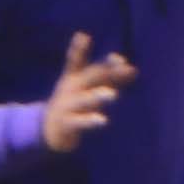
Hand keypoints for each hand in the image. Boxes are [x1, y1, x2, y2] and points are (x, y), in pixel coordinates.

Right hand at [38, 30, 135, 153]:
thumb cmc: (74, 102)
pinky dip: (90, 120)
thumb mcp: (87, 88)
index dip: (95, 55)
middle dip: (108, 71)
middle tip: (123, 65)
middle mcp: (71, 89)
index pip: (83, 62)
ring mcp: (68, 106)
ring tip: (113, 94)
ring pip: (85, 100)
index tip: (119, 59)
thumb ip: (109, 79)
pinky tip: (103, 120)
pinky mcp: (67, 123)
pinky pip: (80, 122)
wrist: (48, 128)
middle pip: (91, 77)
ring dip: (98, 96)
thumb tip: (134, 70)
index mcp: (74, 77)